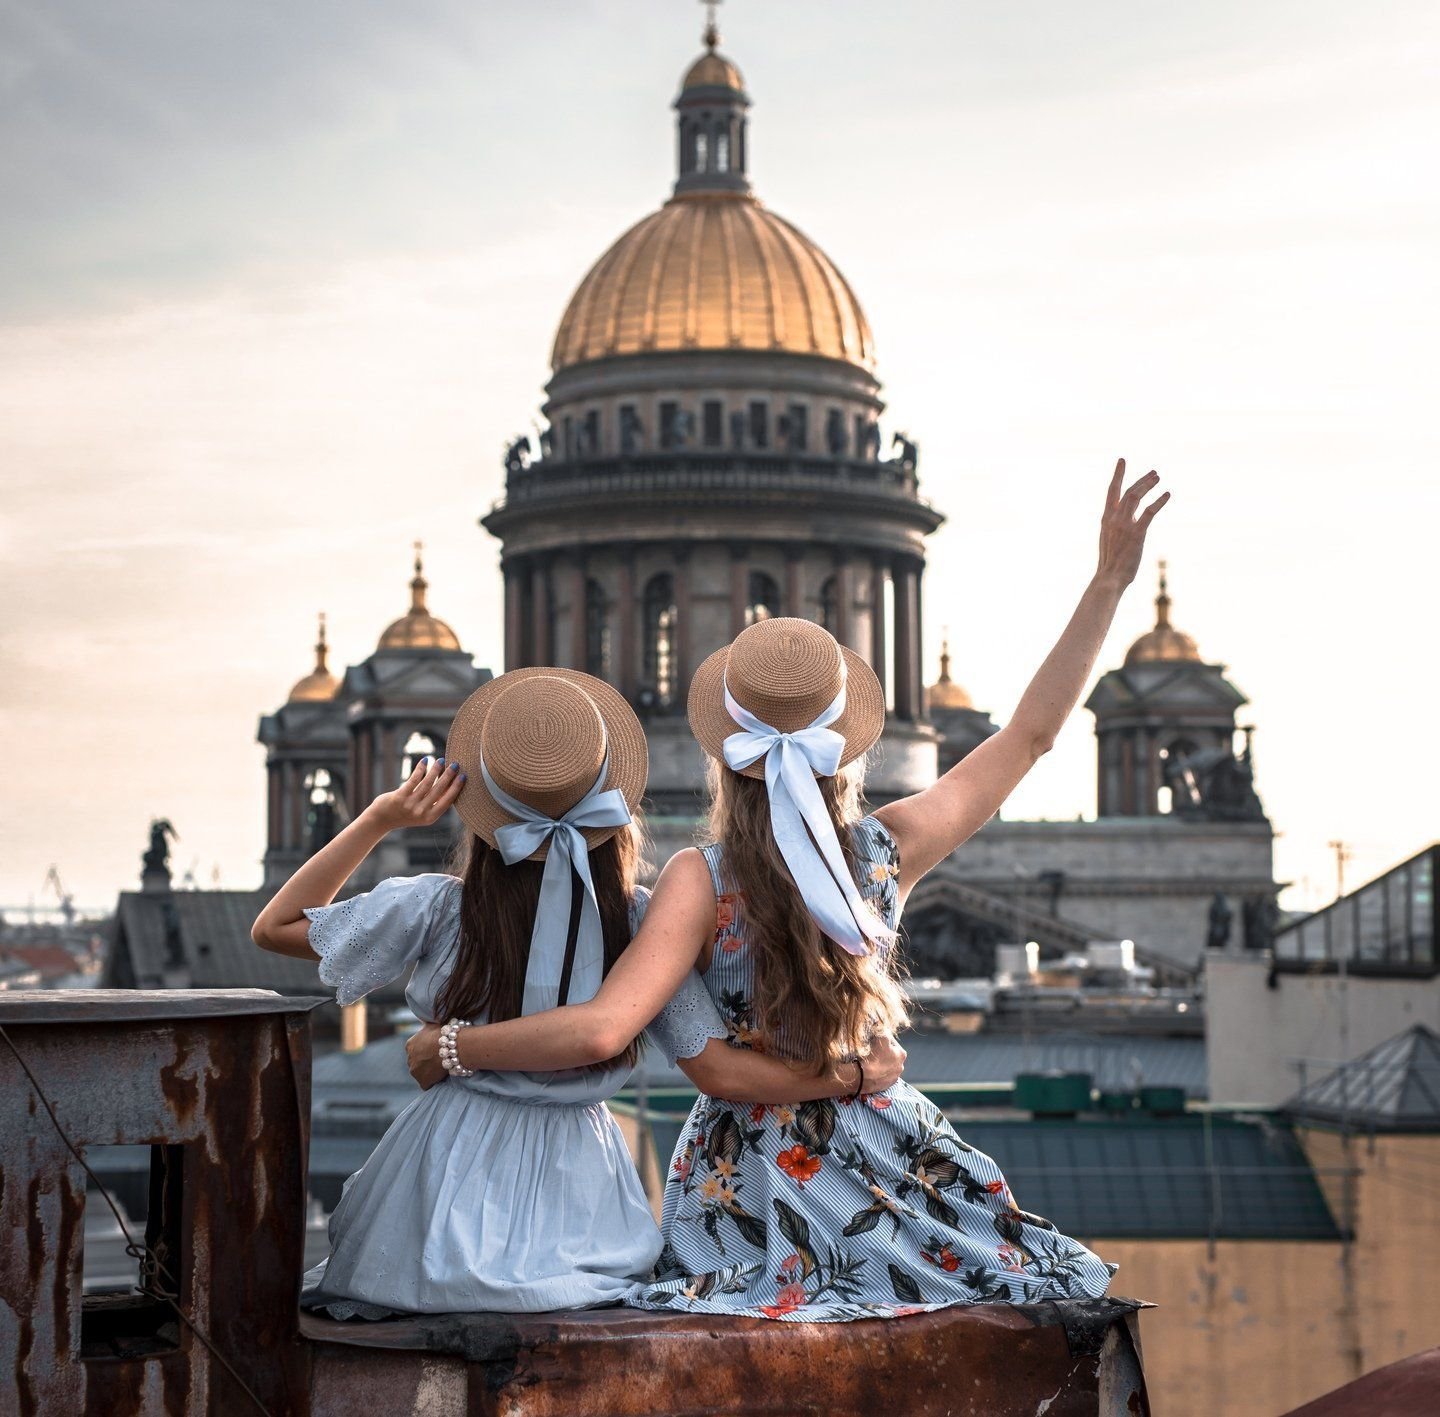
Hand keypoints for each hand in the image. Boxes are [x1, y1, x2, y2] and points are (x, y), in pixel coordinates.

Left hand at [363, 757, 465, 833]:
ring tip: (441, 760)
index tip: (463, 776)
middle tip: (455, 764)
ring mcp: (410, 804)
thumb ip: (435, 802)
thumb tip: (451, 785)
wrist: (382, 819)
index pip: (447, 800)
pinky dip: (421, 768)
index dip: (456, 788)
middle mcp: (421, 812)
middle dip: (448, 775)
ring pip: (427, 783)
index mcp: (430, 817)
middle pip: (439, 790)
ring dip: (436, 769)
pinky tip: (425, 760)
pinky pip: (413, 780)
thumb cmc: (406, 814)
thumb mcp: (423, 813)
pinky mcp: (400, 796)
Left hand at [406, 1022, 446, 1089]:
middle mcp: (409, 1058)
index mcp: (410, 1044)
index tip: (434, 1050)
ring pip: (420, 1073)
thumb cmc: (443, 1033)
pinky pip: (427, 1084)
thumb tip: (423, 1017)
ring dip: (428, 1072)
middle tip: (438, 1059)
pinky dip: (433, 1082)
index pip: (415, 1050)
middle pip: (416, 1062)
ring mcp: (415, 1071)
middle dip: (425, 1062)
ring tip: (440, 1068)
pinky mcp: (423, 1081)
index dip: (425, 1051)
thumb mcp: (431, 1024)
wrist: (452, 1046)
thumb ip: (425, 1026)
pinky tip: (440, 1077)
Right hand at [857, 1032, 906, 1092]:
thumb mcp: (881, 1035)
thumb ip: (884, 1028)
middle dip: (881, 1052)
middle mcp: (900, 1067)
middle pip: (889, 1054)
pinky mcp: (885, 1085)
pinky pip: (880, 1076)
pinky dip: (876, 1072)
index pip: (891, 1041)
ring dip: (879, 1062)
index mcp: (902, 1054)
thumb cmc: (874, 1055)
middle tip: (870, 1050)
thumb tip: (881, 1024)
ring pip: (885, 1065)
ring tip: (868, 1060)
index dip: (881, 1038)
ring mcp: (893, 1077)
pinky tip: (869, 1069)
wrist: (863, 1077)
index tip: (873, 1039)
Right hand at [1097, 458, 1168, 590]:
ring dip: (1148, 485)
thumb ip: (1119, 527)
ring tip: (1158, 478)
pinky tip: (1167, 494)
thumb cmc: (1111, 564)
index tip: (1122, 460)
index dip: (1118, 475)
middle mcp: (1113, 518)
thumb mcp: (1110, 540)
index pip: (1112, 491)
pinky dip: (1159, 501)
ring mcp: (1124, 525)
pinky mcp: (1136, 533)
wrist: (1109, 578)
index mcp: (1106, 519)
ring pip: (1136, 497)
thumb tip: (1132, 520)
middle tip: (1154, 472)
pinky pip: (1149, 512)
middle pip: (1128, 491)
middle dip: (1141, 479)